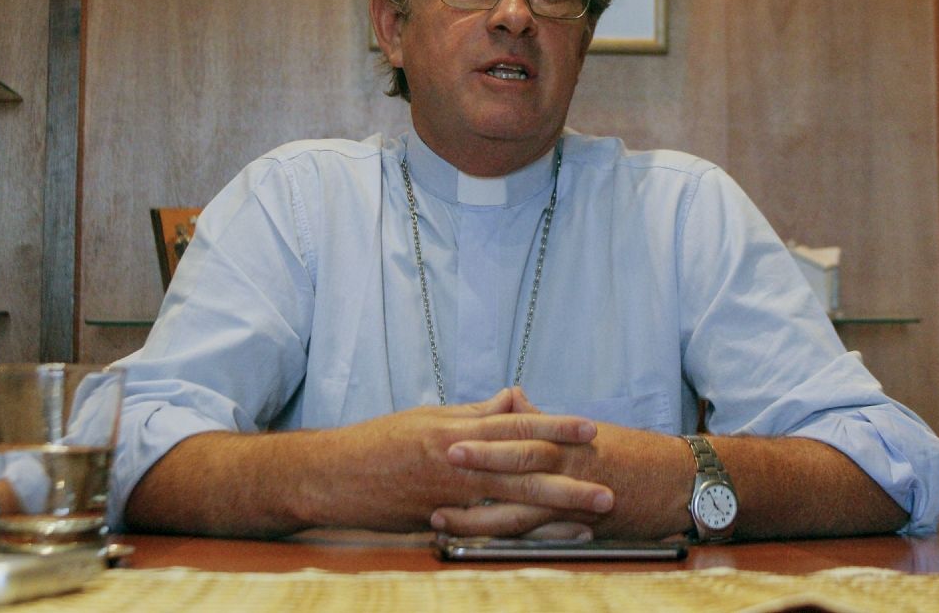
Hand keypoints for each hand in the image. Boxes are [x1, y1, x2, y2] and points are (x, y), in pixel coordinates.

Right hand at [311, 388, 612, 533]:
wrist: (330, 476)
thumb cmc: (376, 445)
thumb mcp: (428, 418)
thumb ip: (475, 412)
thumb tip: (515, 398)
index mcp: (456, 428)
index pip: (513, 423)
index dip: (553, 425)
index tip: (589, 428)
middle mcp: (456, 457)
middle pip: (521, 464)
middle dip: (567, 474)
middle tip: (608, 482)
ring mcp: (448, 493)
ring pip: (510, 500)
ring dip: (555, 509)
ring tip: (592, 515)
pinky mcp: (436, 522)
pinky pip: (486, 528)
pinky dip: (521, 535)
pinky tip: (548, 540)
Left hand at [432, 388, 692, 539]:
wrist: (680, 481)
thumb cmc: (630, 454)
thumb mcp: (584, 431)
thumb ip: (542, 418)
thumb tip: (512, 396)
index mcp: (563, 438)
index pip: (515, 433)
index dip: (480, 437)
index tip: (444, 437)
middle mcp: (568, 464)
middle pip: (515, 464)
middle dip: (476, 467)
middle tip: (437, 465)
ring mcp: (575, 498)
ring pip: (520, 507)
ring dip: (479, 514)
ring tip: (442, 518)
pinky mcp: (585, 527)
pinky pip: (543, 536)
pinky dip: (514, 542)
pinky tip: (486, 548)